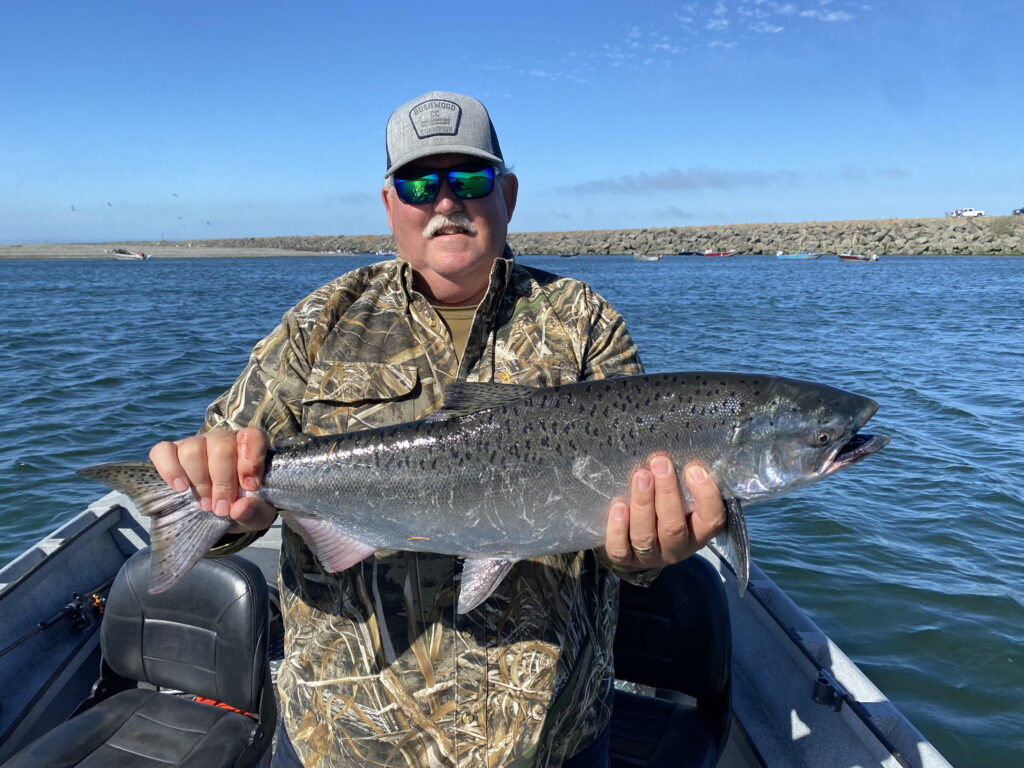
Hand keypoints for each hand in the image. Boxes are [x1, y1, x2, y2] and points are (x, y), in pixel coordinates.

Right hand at [149, 427, 276, 531]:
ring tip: (206, 505)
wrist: (222, 511)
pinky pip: (163, 451)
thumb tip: (241, 508)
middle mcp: (224, 438)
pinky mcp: (171, 453)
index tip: (249, 487)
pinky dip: (169, 469)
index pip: (252, 437)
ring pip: (193, 449)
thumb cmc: (245, 505)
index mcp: (250, 445)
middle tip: (222, 508)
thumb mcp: (259, 514)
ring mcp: (197, 443)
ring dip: (199, 481)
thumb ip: (257, 511)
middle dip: (222, 481)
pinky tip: (180, 488)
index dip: (250, 461)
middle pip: (220, 446)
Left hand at [604, 454, 725, 568]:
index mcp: (698, 532)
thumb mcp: (681, 499)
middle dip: (667, 492)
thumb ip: (683, 482)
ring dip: (643, 504)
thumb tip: (677, 449)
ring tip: (640, 477)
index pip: (712, 520)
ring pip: (646, 535)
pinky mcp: (626, 560)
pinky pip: (620, 550)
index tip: (693, 469)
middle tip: (660, 463)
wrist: (636, 543)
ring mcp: (651, 556)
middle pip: (674, 526)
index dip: (705, 496)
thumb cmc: (664, 509)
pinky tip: (618, 507)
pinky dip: (618, 529)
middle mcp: (677, 548)